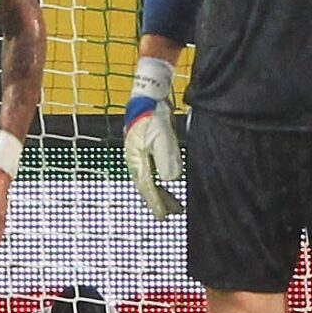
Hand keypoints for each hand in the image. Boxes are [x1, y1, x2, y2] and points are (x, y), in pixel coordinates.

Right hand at [122, 55, 181, 219]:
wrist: (147, 95)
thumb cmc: (153, 115)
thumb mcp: (162, 137)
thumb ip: (166, 158)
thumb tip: (171, 179)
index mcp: (137, 160)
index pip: (147, 187)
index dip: (156, 203)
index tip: (164, 217)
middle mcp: (136, 160)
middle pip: (147, 187)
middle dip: (160, 201)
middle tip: (173, 214)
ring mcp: (139, 154)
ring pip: (150, 180)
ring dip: (162, 193)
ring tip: (175, 204)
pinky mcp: (145, 149)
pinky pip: (153, 171)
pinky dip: (161, 181)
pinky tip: (168, 184)